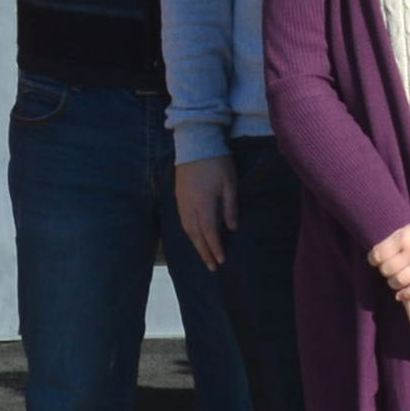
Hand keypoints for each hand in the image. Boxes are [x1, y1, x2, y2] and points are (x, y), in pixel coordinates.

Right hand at [174, 150, 238, 265]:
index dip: (215, 248)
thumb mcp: (230, 183)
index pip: (209, 233)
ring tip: (204, 255)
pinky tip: (194, 237)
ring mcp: (181, 202)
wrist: (195, 143)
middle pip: (196, 236)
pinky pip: (182, 221)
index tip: (221, 261)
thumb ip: (230, 207)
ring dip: (196, 245)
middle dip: (204, 252)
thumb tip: (231, 228)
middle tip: (211, 267)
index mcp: (204, 204)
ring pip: (187, 230)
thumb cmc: (217, 162)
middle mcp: (190, 207)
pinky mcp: (178, 197)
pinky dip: (189, 233)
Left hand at [371, 201, 409, 300]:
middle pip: (387, 270)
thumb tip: (388, 251)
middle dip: (385, 271)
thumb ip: (402, 238)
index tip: (376, 260)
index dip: (374, 259)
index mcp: (404, 236)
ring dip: (393, 283)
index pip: (378, 254)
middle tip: (388, 269)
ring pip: (399, 282)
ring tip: (395, 280)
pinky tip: (401, 295)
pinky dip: (406, 294)